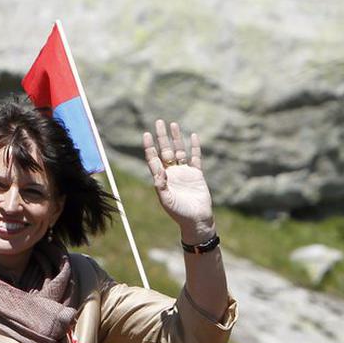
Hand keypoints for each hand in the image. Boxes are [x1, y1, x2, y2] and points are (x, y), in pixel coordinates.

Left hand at [143, 120, 215, 240]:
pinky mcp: (197, 174)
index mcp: (162, 179)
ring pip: (179, 151)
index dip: (150, 147)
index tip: (146, 134)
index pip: (154, 159)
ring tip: (173, 124)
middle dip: (162, 137)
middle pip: (165, 150)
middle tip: (158, 122)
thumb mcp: (167, 200)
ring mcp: (184, 173)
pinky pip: (195, 158)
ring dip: (176, 138)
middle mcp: (172, 173)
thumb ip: (161, 185)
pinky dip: (194, 147)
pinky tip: (192, 136)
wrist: (197, 220)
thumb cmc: (179, 213)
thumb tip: (158, 171)